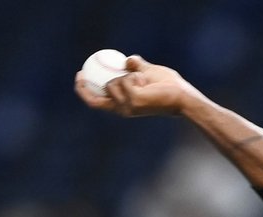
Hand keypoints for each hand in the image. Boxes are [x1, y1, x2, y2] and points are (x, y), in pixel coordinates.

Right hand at [74, 55, 202, 116]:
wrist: (182, 96)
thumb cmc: (168, 87)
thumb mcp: (148, 72)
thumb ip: (137, 67)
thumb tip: (127, 60)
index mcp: (123, 106)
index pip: (97, 102)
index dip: (84, 90)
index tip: (80, 75)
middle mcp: (123, 110)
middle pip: (97, 98)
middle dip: (86, 86)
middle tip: (83, 71)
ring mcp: (128, 107)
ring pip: (113, 83)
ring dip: (126, 76)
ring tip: (143, 80)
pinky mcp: (133, 101)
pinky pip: (125, 80)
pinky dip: (134, 75)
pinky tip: (146, 81)